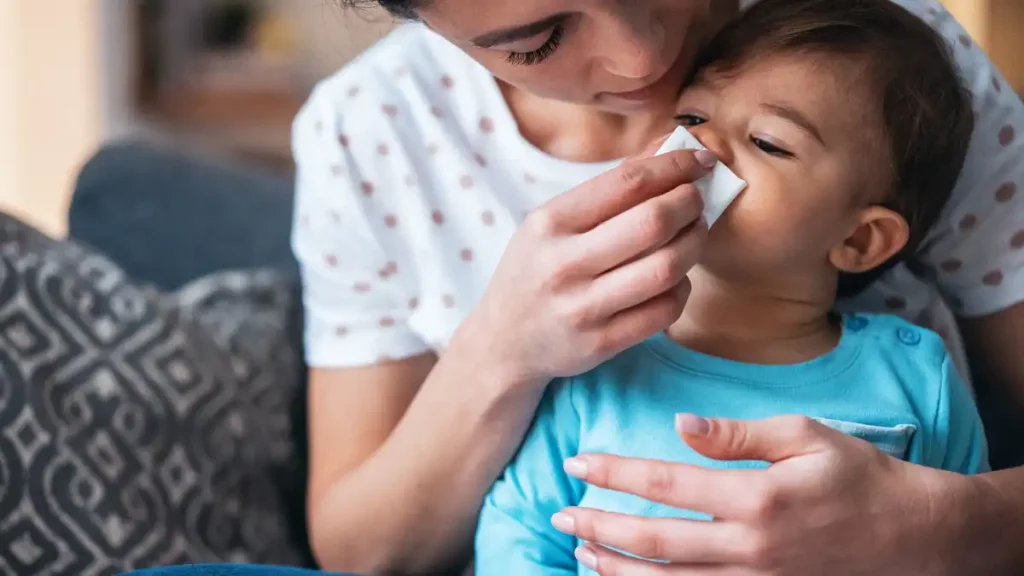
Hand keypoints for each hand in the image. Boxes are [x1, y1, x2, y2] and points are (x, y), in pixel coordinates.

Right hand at [455, 140, 714, 386]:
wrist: (504, 341)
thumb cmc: (535, 270)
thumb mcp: (551, 223)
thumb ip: (606, 190)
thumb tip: (667, 150)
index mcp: (550, 223)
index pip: (627, 183)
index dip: (674, 167)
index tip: (700, 161)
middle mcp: (563, 264)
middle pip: (653, 223)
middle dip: (690, 204)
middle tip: (698, 200)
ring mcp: (582, 307)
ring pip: (666, 268)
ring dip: (694, 245)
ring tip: (694, 234)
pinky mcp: (601, 343)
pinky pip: (664, 310)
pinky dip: (682, 288)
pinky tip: (676, 278)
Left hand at [553, 414, 966, 575]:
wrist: (910, 537)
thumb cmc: (857, 476)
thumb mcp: (805, 437)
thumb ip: (738, 434)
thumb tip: (680, 426)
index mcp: (757, 497)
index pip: (667, 483)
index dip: (616, 472)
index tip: (578, 461)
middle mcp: (748, 546)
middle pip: (655, 540)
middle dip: (600, 525)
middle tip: (560, 512)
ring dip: (616, 567)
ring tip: (579, 548)